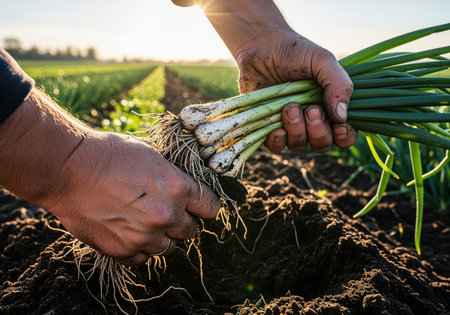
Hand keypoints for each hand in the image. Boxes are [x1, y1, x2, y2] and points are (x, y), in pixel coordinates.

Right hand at [44, 131, 219, 264]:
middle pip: (191, 230)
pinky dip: (140, 247)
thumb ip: (174, 178)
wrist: (67, 169)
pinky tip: (129, 231)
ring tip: (144, 221)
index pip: (210, 207)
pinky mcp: (122, 251)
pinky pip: (143, 258)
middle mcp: (166, 216)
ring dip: (161, 236)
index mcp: (178, 188)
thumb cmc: (109, 154)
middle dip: (182, 221)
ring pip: (169, 247)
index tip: (201, 207)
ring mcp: (144, 236)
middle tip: (166, 211)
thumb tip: (186, 191)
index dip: (206, 206)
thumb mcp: (152, 155)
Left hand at [236, 31, 357, 152]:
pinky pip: (275, 146)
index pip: (344, 134)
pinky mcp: (267, 127)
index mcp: (330, 107)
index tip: (340, 126)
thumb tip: (342, 116)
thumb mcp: (323, 61)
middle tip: (312, 109)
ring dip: (297, 130)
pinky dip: (278, 141)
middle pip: (322, 144)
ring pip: (299, 145)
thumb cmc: (296, 52)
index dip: (345, 136)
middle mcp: (311, 122)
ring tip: (289, 106)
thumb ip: (338, 84)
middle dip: (319, 131)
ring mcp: (289, 126)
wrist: (262, 46)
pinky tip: (277, 129)